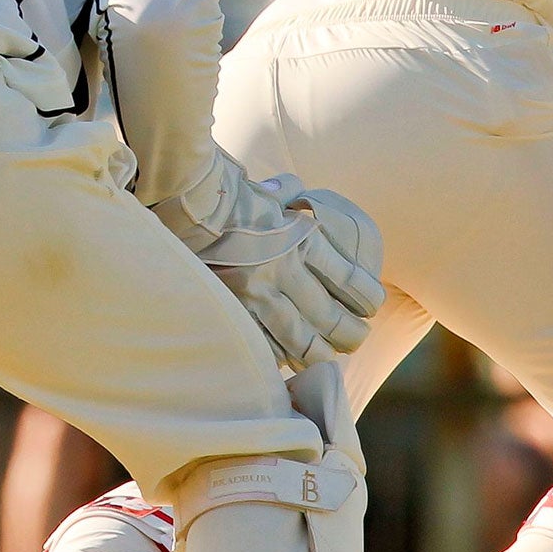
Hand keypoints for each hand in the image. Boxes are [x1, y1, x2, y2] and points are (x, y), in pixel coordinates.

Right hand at [151, 152, 385, 369]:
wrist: (180, 200)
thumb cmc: (224, 192)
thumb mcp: (266, 191)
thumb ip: (287, 196)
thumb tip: (292, 192)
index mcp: (302, 239)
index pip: (349, 280)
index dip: (367, 298)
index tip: (372, 305)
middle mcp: (284, 270)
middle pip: (332, 318)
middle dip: (351, 334)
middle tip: (358, 338)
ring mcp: (256, 295)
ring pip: (303, 341)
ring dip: (323, 353)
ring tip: (331, 356)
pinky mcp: (232, 310)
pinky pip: (265, 345)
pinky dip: (282, 356)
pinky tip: (291, 360)